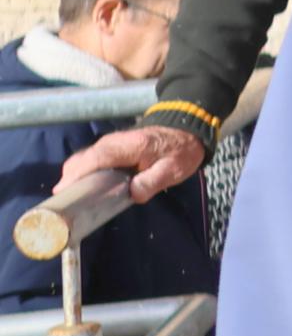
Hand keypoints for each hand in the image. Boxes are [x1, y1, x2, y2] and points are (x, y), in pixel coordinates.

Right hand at [63, 126, 199, 199]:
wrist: (185, 129)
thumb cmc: (179, 151)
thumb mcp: (173, 170)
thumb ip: (151, 182)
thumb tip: (132, 195)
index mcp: (128, 147)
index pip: (95, 159)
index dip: (76, 175)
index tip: (63, 193)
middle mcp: (111, 142)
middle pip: (81, 160)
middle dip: (70, 181)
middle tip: (69, 205)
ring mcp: (108, 143)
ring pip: (81, 160)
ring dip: (74, 178)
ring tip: (75, 201)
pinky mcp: (108, 148)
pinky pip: (88, 160)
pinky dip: (81, 173)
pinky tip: (85, 190)